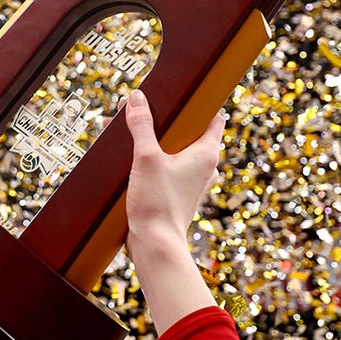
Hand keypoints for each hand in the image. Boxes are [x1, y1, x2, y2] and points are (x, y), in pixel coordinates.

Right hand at [124, 89, 224, 255]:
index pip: (213, 117)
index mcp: (206, 153)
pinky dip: (151, 159)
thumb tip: (136, 98)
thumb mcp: (146, 158)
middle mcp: (204, 167)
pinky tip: (127, 157)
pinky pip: (167, 168)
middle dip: (164, 120)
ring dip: (154, 140)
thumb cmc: (157, 203)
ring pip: (175, 151)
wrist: (155, 245)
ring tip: (127, 131)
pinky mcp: (177, 195)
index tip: (180, 93)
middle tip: (141, 109)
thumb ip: (142, 125)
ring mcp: (192, 183)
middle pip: (189, 132)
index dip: (198, 103)